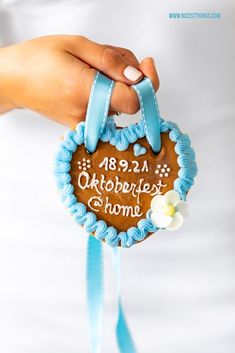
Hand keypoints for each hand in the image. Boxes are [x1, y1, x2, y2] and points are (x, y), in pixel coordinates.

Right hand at [0, 35, 158, 126]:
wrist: (12, 81)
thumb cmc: (37, 60)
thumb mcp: (76, 45)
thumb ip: (110, 60)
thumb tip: (136, 75)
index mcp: (85, 91)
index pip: (133, 101)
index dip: (147, 84)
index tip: (146, 66)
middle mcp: (87, 113)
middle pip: (128, 98)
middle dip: (128, 76)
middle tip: (108, 58)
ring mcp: (84, 123)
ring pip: (118, 103)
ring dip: (115, 83)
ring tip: (92, 67)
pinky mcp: (82, 126)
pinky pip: (106, 110)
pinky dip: (106, 94)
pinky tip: (91, 80)